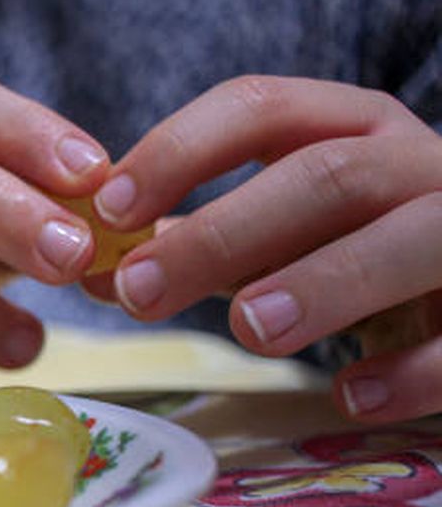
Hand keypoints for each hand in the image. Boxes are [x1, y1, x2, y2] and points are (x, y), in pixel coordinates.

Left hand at [93, 75, 441, 422]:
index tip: (108, 208)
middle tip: (142, 291)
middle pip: (325, 177)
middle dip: (224, 232)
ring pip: (412, 238)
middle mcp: (418, 165)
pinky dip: (410, 370)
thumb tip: (97, 270)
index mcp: (350, 130)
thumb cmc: (362, 250)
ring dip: (324, 283)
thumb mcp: (284, 232)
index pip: (260, 109)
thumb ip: (201, 243)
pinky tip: (350, 396)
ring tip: (248, 330)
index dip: (178, 150)